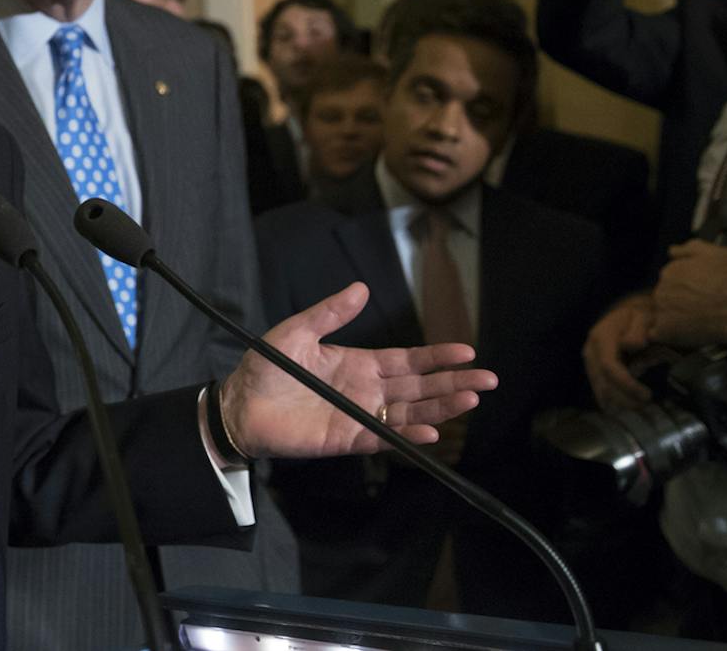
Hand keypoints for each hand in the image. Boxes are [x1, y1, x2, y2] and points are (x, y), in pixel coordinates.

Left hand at [221, 282, 496, 458]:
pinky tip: (431, 431)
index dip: (437, 357)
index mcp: (359, 363)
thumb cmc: (265, 367)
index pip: (408, 360)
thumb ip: (330, 312)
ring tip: (470, 399)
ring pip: (410, 412)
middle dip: (454, 382)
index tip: (468, 352)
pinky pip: (383, 438)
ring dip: (440, 408)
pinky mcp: (346, 439)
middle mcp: (366, 390)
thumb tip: (361, 288)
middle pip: (419, 387)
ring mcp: (359, 416)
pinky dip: (407, 435)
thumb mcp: (297, 331)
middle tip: (488, 380)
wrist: (238, 403)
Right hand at [583, 294, 655, 410]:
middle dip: (623, 398)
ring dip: (618, 401)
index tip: (647, 395)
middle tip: (646, 406)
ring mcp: (590, 359)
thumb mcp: (643, 316)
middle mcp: (591, 350)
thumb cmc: (640, 314)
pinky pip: (599, 386)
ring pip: (598, 387)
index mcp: (602, 337)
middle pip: (601, 382)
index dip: (626, 384)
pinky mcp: (594, 366)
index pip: (609, 367)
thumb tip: (631, 345)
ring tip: (639, 407)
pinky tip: (621, 407)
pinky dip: (610, 399)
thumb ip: (638, 329)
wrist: (629, 310)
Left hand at [649, 240, 726, 348]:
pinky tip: (685, 334)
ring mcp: (661, 312)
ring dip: (673, 318)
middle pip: (665, 296)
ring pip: (660, 315)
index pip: (670, 278)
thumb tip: (672, 250)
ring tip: (697, 322)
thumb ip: (691, 249)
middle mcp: (661, 290)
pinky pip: (657, 335)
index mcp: (670, 271)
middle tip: (702, 308)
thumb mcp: (717, 253)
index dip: (687, 286)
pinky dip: (668, 335)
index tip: (701, 292)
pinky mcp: (665, 333)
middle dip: (679, 301)